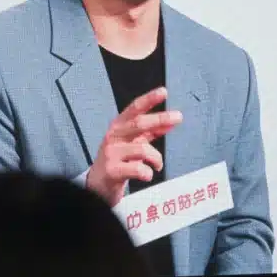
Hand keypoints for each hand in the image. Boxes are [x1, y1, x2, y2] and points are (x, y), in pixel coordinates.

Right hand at [87, 87, 181, 205]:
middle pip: (138, 123)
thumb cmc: (118, 160)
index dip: (149, 99)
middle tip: (178, 116)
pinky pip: (138, 169)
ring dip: (156, 158)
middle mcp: (114, 137)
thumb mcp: (132, 142)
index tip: (163, 92)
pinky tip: (147, 174)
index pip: (134, 109)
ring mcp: (111, 153)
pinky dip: (148, 173)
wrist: (98, 184)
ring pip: (143, 149)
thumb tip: (171, 121)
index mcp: (119, 127)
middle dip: (160, 118)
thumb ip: (150, 132)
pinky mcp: (112, 170)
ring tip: (157, 165)